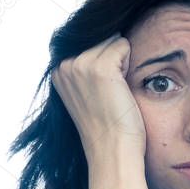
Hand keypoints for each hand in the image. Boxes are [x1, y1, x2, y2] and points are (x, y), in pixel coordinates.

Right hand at [50, 32, 146, 162]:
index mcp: (59, 72)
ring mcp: (80, 65)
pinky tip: (122, 89)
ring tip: (116, 92)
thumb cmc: (108, 127)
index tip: (102, 94)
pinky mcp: (100, 67)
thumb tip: (107, 38)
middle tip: (111, 94)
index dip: (106, 66)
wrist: (113, 150)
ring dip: (122, 63)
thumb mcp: (87, 94)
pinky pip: (123, 45)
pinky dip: (130, 64)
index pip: (91, 45)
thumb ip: (86, 70)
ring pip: (113, 40)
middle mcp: (65, 66)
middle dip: (114, 61)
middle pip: (102, 39)